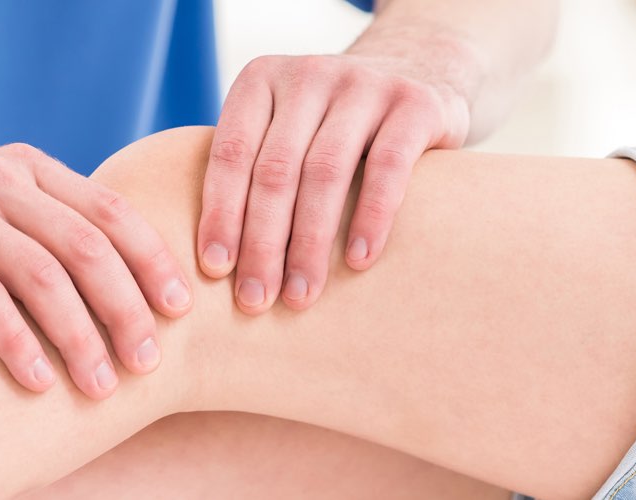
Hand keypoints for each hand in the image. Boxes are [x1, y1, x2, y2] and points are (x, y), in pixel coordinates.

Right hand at [0, 144, 191, 398]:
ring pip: (41, 275)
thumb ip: (47, 235)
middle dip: (127, 309)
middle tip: (148, 363)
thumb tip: (135, 297)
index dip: (152, 261)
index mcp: (29, 168)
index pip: (111, 211)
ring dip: (79, 337)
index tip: (181, 312)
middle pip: (88, 247)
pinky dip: (16, 343)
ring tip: (98, 386)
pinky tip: (36, 383)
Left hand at [199, 53, 469, 312]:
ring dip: (309, 242)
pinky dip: (371, 218)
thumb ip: (254, 167)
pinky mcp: (415, 104)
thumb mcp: (289, 125)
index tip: (215, 270)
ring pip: (325, 172)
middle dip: (261, 242)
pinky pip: (388, 168)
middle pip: (275, 169)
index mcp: (262, 79)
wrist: (420, 71)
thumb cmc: (336, 124)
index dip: (220, 213)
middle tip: (256, 299)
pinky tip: (358, 261)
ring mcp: (365, 84)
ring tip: (301, 295)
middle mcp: (309, 75)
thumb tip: (214, 262)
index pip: (231, 152)